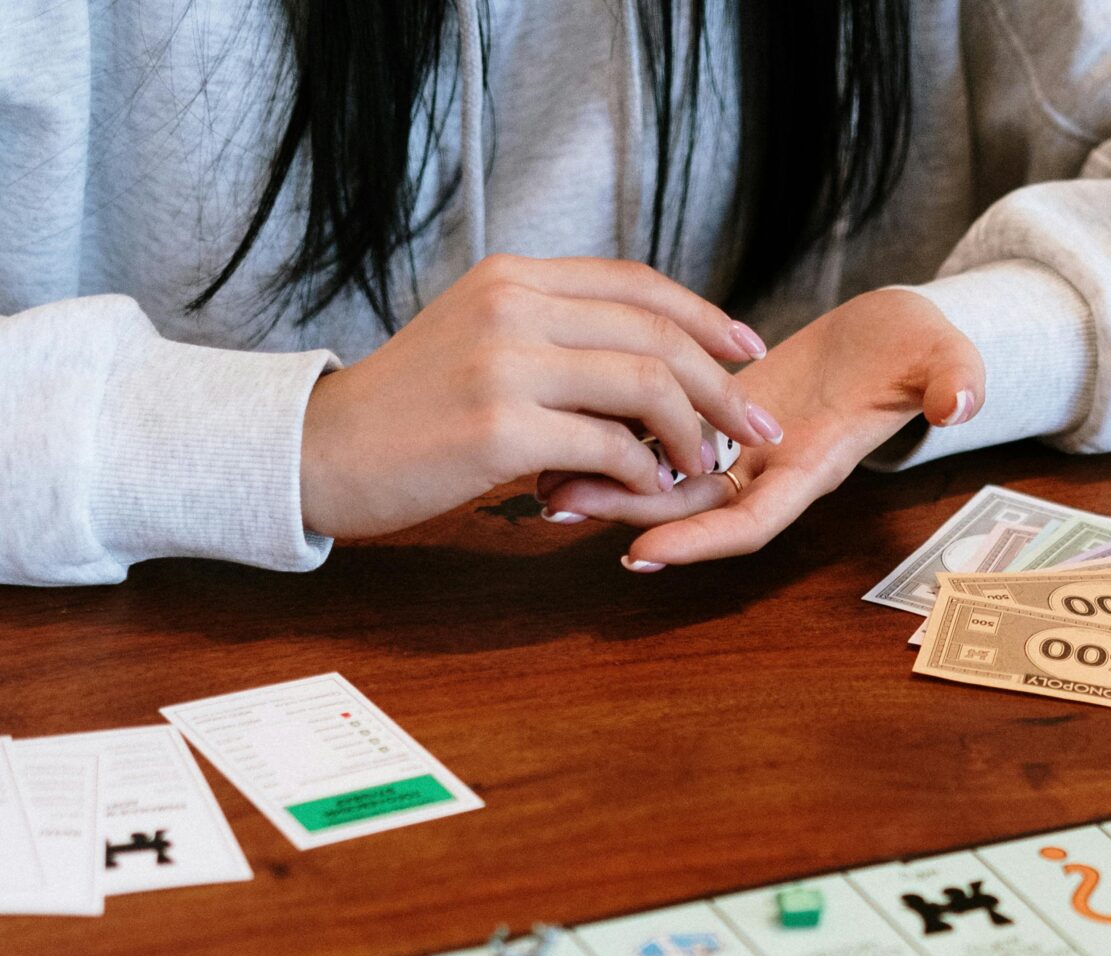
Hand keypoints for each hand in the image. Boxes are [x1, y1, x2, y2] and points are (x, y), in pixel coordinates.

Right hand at [299, 255, 774, 538]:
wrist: (323, 450)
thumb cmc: (407, 413)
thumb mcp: (477, 344)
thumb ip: (547, 338)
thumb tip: (631, 366)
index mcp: (514, 277)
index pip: (636, 283)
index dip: (705, 317)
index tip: (747, 353)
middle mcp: (514, 305)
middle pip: (655, 331)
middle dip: (722, 383)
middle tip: (757, 425)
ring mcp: (507, 364)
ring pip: (644, 383)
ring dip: (692, 432)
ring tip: (704, 467)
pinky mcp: (501, 429)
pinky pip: (610, 447)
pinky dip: (645, 474)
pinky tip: (651, 493)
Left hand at [535, 288, 984, 569]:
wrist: (902, 341)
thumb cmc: (924, 353)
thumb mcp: (947, 363)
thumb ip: (955, 383)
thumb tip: (963, 401)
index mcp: (815, 466)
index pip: (752, 518)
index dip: (700, 540)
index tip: (643, 552)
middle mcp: (769, 470)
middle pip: (689, 508)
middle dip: (624, 511)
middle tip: (557, 507)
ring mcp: (739, 450)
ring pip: (663, 478)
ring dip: (605, 480)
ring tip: (539, 478)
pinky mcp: (717, 421)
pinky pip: (659, 440)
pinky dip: (613, 439)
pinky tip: (559, 428)